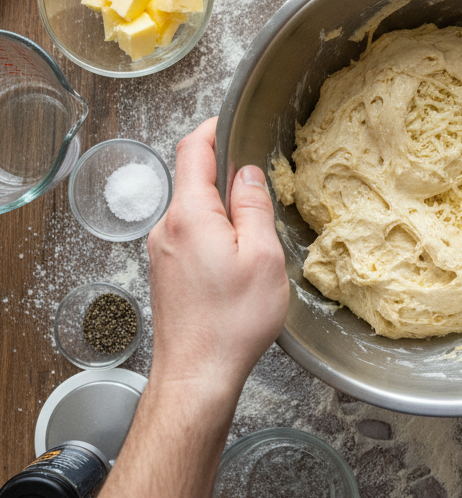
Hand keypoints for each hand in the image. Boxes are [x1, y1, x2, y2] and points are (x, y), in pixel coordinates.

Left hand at [146, 117, 288, 407]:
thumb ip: (253, 206)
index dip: (214, 127)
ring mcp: (162, 251)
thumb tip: (247, 172)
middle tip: (263, 186)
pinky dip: (213, 232)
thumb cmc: (232, 323)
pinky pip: (189, 234)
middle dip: (226, 174)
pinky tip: (237, 258)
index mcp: (190, 215)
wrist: (196, 376)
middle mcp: (167, 227)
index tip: (235, 121)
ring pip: (193, 209)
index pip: (193, 149)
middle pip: (193, 178)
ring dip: (222, 209)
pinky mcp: (165, 272)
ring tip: (255, 232)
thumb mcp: (262, 257)